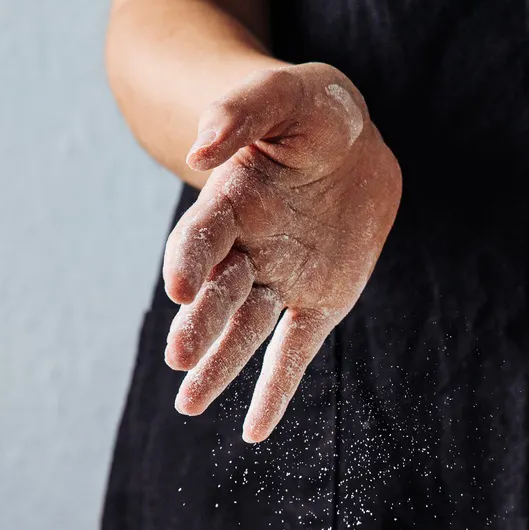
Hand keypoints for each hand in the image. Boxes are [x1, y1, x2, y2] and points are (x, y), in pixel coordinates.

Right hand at [162, 62, 402, 440]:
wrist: (350, 142)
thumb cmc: (312, 110)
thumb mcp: (287, 96)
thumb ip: (243, 112)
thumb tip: (204, 151)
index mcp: (232, 200)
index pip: (203, 235)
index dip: (190, 258)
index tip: (178, 286)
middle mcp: (247, 247)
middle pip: (218, 291)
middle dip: (199, 323)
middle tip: (179, 357)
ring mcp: (279, 279)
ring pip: (245, 329)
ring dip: (219, 366)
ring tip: (189, 404)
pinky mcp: (317, 303)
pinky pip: (294, 353)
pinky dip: (276, 391)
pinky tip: (255, 433)